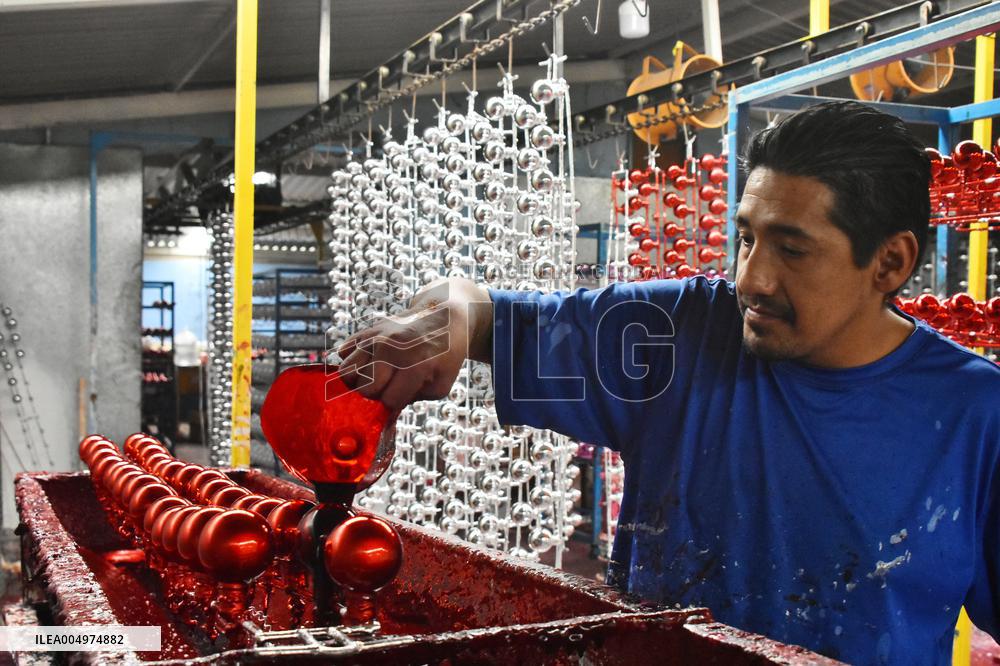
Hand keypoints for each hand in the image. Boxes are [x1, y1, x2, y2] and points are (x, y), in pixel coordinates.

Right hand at [337, 278, 491, 410]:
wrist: (442, 318)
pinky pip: (343, 353)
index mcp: (414, 364)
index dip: (395, 402)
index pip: (388, 400)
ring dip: (359, 380)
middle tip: (389, 384)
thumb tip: (383, 408)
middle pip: (364, 388)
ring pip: (346, 372)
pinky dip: (353, 361)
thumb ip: (413, 399)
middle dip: (376, 393)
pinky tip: (370, 360)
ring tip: (376, 375)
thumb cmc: (443, 355)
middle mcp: (390, 348)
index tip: (403, 393)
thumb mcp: (440, 385)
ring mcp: (374, 337)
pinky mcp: (364, 330)